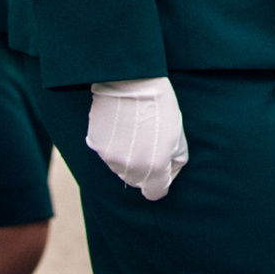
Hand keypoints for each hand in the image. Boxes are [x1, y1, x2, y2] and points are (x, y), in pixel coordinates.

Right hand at [86, 77, 187, 199]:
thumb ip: (174, 162)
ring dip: (127, 155)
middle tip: (149, 139)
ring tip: (134, 129)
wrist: (131, 80)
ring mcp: (110, 158)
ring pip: (121, 166)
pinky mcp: (96, 144)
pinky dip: (113, 143)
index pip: (155, 192)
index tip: (162, 165)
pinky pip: (106, 152)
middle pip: (137, 179)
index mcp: (153, 168)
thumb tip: (167, 171)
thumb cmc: (160, 106)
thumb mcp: (178, 135)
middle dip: (144, 165)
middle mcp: (130, 168)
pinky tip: (120, 124)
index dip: (160, 180)